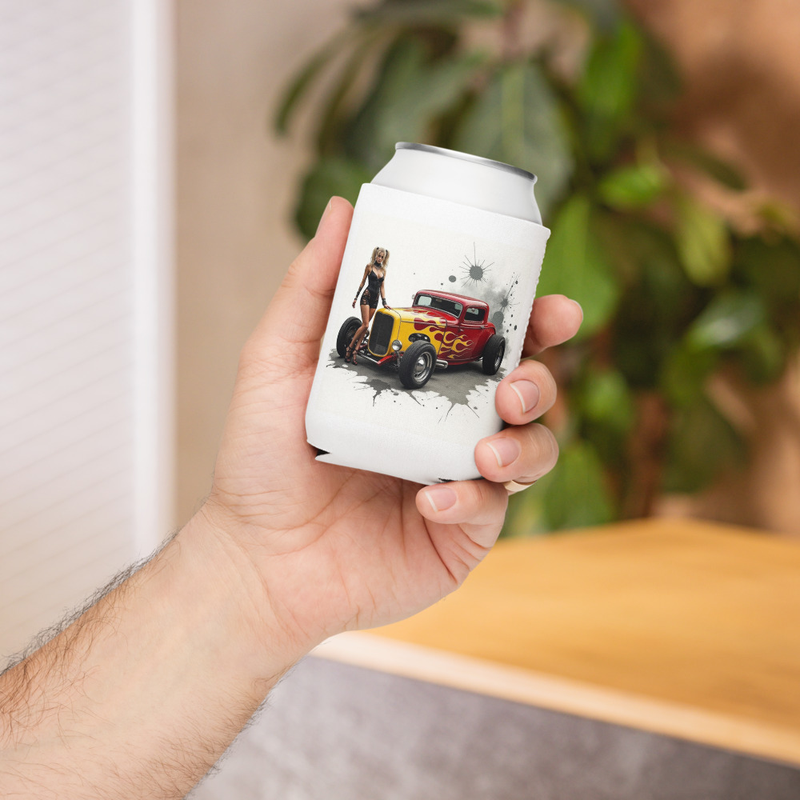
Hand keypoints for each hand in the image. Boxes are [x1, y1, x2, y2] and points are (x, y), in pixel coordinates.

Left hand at [199, 197, 581, 660]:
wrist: (258, 558)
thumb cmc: (262, 460)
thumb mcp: (276, 362)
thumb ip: (313, 288)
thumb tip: (343, 209)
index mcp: (419, 379)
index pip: (488, 341)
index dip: (532, 323)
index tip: (554, 309)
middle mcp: (447, 424)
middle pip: (527, 389)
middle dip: (540, 380)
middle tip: (516, 384)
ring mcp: (460, 477)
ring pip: (533, 449)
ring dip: (527, 443)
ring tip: (488, 449)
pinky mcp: (461, 531)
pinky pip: (494, 509)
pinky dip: (472, 498)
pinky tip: (432, 499)